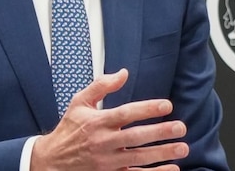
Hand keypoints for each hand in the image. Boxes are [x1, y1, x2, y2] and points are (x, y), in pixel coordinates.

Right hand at [30, 69, 188, 170]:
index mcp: (97, 122)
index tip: (166, 105)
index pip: (125, 114)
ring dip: (162, 153)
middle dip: (160, 132)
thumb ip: (101, 86)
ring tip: (182, 148)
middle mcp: (103, 142)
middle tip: (181, 127)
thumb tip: (123, 73)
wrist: (52, 160)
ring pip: (138, 157)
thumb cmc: (69, 128)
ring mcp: (108, 161)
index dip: (146, 109)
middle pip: (135, 137)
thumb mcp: (79, 102)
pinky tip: (171, 168)